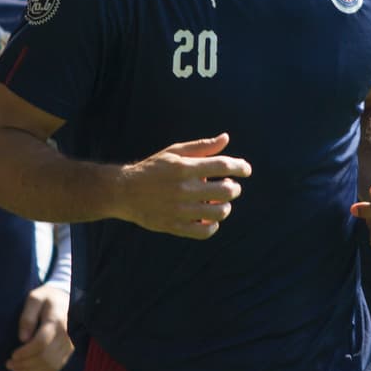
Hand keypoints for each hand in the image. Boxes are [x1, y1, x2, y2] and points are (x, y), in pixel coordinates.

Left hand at [7, 283, 73, 370]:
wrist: (68, 300)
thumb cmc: (47, 298)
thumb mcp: (34, 299)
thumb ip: (27, 317)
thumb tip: (22, 339)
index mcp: (57, 320)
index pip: (41, 342)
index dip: (25, 352)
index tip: (12, 355)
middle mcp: (66, 335)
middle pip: (45, 357)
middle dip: (25, 364)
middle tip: (9, 365)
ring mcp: (70, 344)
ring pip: (50, 365)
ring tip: (15, 369)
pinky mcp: (69, 351)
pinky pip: (56, 367)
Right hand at [116, 133, 251, 238]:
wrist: (124, 191)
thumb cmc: (153, 168)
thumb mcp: (175, 152)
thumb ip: (202, 147)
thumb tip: (226, 138)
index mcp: (184, 168)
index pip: (223, 166)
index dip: (240, 167)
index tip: (246, 170)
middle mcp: (184, 189)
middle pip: (225, 190)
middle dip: (234, 188)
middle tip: (230, 186)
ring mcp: (180, 210)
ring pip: (219, 212)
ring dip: (225, 206)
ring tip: (219, 202)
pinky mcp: (174, 226)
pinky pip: (204, 231)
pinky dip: (213, 225)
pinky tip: (209, 218)